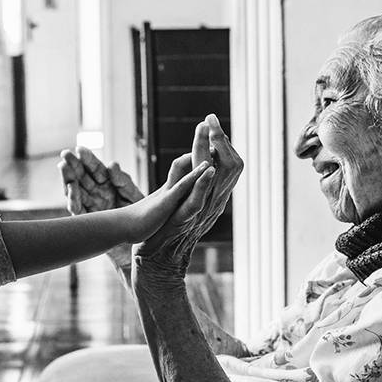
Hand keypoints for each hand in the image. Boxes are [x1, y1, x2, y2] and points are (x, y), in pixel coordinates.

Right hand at [58, 147, 143, 214]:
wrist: (139, 232)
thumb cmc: (137, 210)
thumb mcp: (133, 194)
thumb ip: (122, 180)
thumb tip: (112, 164)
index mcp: (106, 181)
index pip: (95, 167)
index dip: (87, 158)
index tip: (80, 149)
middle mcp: (95, 191)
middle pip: (81, 176)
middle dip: (73, 165)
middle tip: (65, 154)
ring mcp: (90, 204)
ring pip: (75, 190)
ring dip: (68, 179)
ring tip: (63, 167)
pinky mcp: (87, 218)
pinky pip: (77, 209)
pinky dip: (73, 200)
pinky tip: (71, 189)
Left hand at [135, 114, 242, 270]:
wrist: (154, 261)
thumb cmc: (162, 231)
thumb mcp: (177, 201)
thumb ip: (186, 182)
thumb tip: (191, 161)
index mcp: (210, 197)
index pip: (224, 165)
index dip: (221, 144)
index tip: (212, 122)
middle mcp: (210, 204)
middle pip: (227, 168)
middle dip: (220, 142)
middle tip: (210, 119)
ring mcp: (199, 213)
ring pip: (214, 181)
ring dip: (212, 155)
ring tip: (212, 133)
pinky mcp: (183, 221)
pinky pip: (198, 201)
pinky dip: (203, 184)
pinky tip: (208, 169)